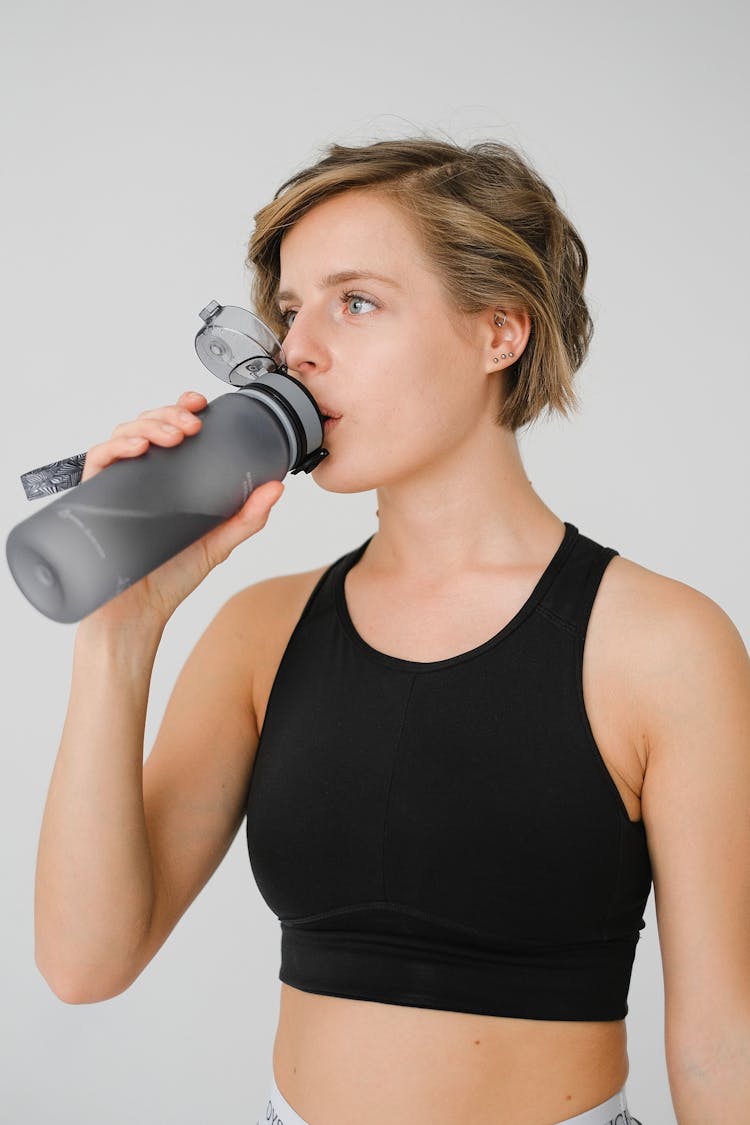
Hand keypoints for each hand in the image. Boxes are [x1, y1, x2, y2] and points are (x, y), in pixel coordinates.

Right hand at [80, 390, 284, 625]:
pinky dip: (116, 448)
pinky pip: (97, 461)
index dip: (181, 409)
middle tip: (192, 424)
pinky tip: (138, 449)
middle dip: (169, 414)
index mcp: (167, 478)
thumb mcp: (218, 543)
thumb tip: (277, 487)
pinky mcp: (93, 500)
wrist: (137, 615)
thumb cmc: (170, 577)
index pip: (170, 430)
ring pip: (123, 435)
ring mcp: (116, 486)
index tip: (200, 404)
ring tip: (174, 434)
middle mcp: (140, 477)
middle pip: (147, 425)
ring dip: (148, 425)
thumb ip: (248, 517)